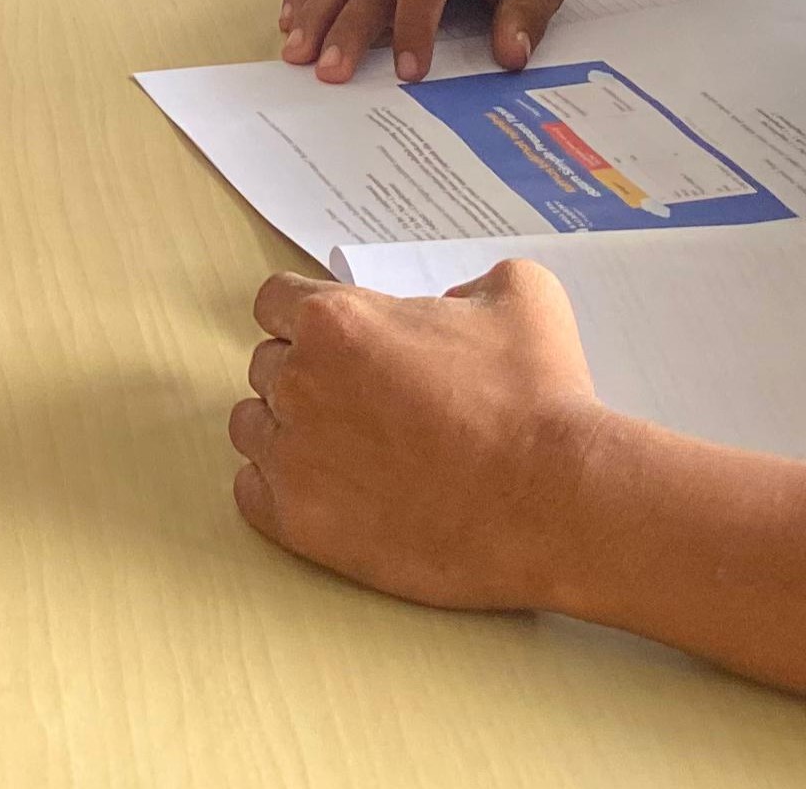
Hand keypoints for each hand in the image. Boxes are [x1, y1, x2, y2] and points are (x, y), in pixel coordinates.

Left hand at [229, 267, 612, 614]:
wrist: (553, 503)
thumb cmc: (537, 401)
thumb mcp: (522, 296)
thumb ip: (471, 282)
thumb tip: (454, 304)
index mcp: (335, 320)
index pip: (275, 302)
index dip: (308, 318)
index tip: (338, 340)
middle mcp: (299, 382)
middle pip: (267, 365)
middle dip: (307, 375)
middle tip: (364, 401)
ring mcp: (292, 457)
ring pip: (252, 429)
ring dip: (288, 432)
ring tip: (348, 450)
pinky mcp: (298, 523)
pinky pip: (252, 494)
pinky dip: (282, 490)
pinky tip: (331, 490)